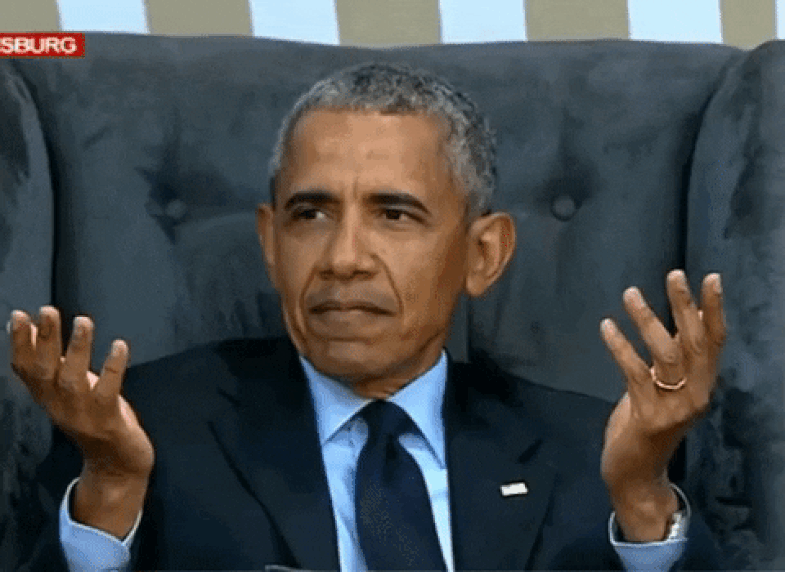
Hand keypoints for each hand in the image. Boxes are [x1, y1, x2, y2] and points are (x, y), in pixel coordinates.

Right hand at [9, 306, 153, 536]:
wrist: (115, 465)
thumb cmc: (93, 418)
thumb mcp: (66, 389)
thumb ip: (50, 361)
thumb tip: (29, 326)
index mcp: (47, 398)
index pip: (25, 370)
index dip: (19, 344)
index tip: (19, 315)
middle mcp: (60, 406)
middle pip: (46, 371)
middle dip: (45, 340)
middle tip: (47, 311)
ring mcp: (83, 415)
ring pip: (74, 380)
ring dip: (78, 350)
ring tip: (82, 321)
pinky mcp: (108, 421)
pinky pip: (109, 391)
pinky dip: (113, 367)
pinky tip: (119, 346)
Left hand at [599, 270, 725, 540]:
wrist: (636, 473)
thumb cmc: (647, 424)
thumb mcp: (665, 387)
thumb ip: (672, 359)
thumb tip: (679, 319)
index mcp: (703, 385)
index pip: (714, 342)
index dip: (713, 310)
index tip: (709, 278)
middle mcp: (696, 395)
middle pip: (693, 342)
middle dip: (685, 306)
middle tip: (674, 274)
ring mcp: (674, 408)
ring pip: (666, 354)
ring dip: (648, 320)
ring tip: (631, 293)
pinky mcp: (648, 417)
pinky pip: (635, 373)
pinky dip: (620, 346)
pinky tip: (607, 326)